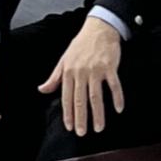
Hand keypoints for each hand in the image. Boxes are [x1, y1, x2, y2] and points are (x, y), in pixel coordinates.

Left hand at [38, 14, 126, 137]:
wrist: (99, 28)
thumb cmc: (81, 44)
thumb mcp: (64, 60)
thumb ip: (54, 77)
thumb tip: (42, 89)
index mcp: (69, 72)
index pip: (66, 97)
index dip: (68, 114)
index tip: (70, 127)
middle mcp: (81, 72)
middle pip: (80, 100)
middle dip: (81, 118)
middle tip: (82, 133)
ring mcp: (96, 70)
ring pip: (96, 96)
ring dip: (98, 113)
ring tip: (99, 127)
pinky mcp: (110, 67)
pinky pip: (114, 85)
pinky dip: (117, 98)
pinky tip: (118, 109)